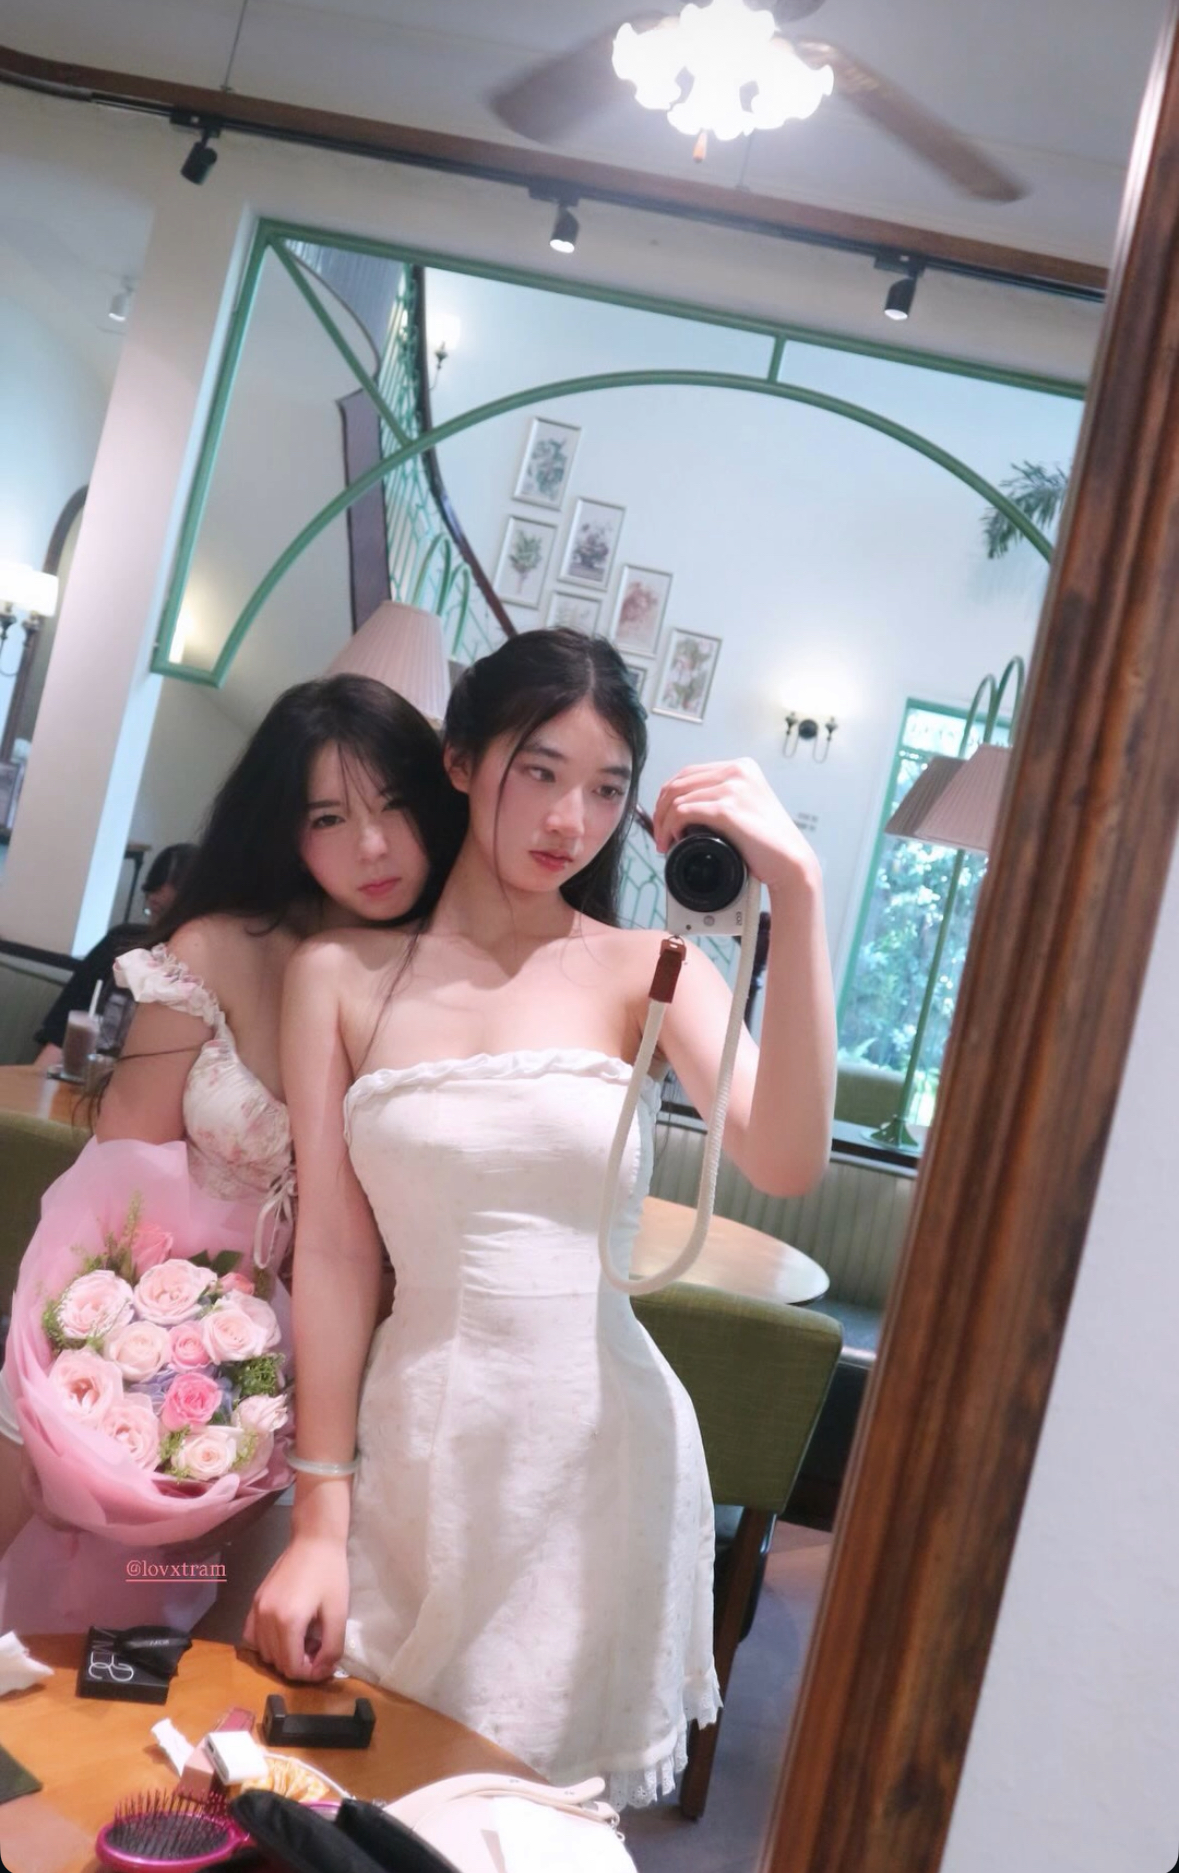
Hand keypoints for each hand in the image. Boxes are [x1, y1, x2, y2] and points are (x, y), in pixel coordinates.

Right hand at [242, 1532, 349, 1681]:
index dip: (311, 1674)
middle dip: (298, 1665)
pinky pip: (251, 1635)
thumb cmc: (330, 1574)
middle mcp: (266, 1618)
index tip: (325, 1663)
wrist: (314, 1540)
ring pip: (263, 1652)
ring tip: (303, 1641)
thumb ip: (332, 1647)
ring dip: (283, 1655)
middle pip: (277, 1662)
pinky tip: (283, 1634)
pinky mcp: (254, 1601)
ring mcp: (256, 1609)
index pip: (292, 1667)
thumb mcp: (339, 1612)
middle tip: (318, 1650)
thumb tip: (322, 1671)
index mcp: (288, 1622)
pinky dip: (265, 1643)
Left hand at [652, 758, 819, 896]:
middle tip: (659, 834)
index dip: (668, 797)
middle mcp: (737, 771)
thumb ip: (721, 797)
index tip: (663, 818)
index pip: (688, 773)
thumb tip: (680, 805)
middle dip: (661, 811)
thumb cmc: (767, 843)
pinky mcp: (727, 808)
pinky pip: (683, 812)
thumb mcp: (745, 807)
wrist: (790, 863)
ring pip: (676, 799)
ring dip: (663, 823)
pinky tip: (673, 841)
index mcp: (742, 767)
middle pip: (678, 784)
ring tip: (665, 843)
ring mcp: (733, 788)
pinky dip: (671, 827)